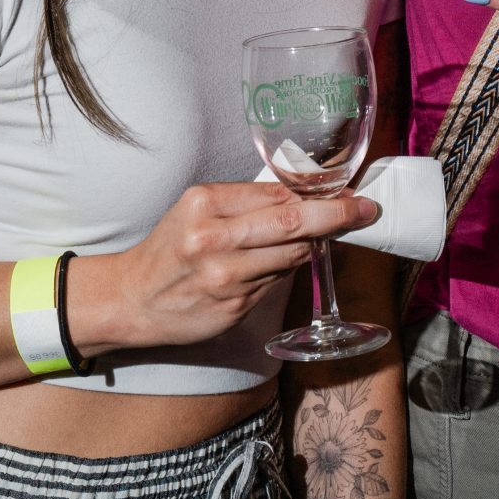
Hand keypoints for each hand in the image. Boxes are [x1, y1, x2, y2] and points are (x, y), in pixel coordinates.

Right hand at [74, 182, 379, 353]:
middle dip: (337, 215)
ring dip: (311, 245)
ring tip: (316, 237)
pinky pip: (278, 282)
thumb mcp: (197, 210)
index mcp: (205, 204)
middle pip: (293, 223)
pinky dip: (285, 271)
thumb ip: (246, 203)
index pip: (277, 194)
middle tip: (366, 209)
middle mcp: (215, 239)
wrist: (132, 300)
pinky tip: (274, 265)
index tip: (347, 191)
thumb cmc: (170, 249)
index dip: (319, 194)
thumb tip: (303, 195)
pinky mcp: (235, 307)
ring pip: (292, 256)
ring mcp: (227, 277)